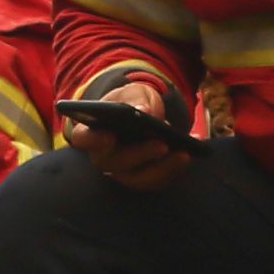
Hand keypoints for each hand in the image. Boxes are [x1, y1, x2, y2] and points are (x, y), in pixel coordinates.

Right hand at [62, 77, 193, 191]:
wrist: (144, 114)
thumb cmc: (131, 102)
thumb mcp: (133, 92)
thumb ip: (135, 98)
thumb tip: (144, 110)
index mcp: (92, 131)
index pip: (84, 139)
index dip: (94, 141)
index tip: (109, 138)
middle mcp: (104, 157)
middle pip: (116, 162)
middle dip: (140, 155)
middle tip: (162, 145)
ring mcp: (123, 172)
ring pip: (139, 179)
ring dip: (163, 168)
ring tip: (184, 154)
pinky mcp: (144, 179)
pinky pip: (158, 181)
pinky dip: (175, 170)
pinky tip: (190, 154)